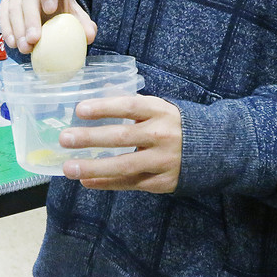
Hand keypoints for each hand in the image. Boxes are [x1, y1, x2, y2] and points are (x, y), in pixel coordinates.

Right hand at [0, 0, 96, 53]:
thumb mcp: (76, 16)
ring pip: (13, 6)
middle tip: (34, 39)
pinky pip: (3, 14)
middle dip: (30, 18)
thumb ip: (84, 24)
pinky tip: (12, 44)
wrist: (49, 14)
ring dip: (18, 28)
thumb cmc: (63, 12)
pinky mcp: (6, 3)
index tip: (50, 10)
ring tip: (25, 48)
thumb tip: (89, 36)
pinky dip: (6, 29)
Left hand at [58, 95, 182, 192]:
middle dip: (90, 139)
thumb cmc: (173, 125)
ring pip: (124, 166)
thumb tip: (100, 92)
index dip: (104, 107)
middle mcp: (162, 135)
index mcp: (159, 111)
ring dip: (94, 167)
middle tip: (65, 139)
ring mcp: (163, 160)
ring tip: (69, 168)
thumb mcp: (157, 108)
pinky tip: (87, 181)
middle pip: (122, 137)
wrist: (212, 149)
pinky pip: (131, 184)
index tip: (79, 109)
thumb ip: (130, 104)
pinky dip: (107, 183)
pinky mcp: (163, 181)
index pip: (128, 106)